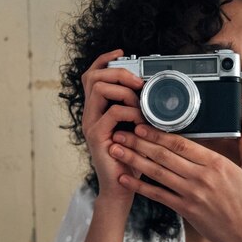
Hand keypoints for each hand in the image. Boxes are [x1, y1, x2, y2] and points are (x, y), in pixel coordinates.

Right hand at [81, 49, 145, 206]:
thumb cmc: (131, 159)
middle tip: (138, 83)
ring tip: (140, 104)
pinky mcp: (96, 136)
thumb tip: (152, 92)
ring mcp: (90, 124)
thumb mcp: (136, 129)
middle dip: (118, 72)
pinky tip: (141, 121)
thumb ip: (137, 110)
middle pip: (93, 76)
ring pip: (99, 88)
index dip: (105, 60)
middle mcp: (90, 114)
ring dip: (124, 91)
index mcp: (97, 110)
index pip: (92, 75)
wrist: (121, 187)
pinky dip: (130, 112)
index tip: (122, 54)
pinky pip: (112, 112)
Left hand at [109, 117, 241, 241]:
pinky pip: (158, 195)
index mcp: (216, 164)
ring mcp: (191, 194)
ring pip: (157, 173)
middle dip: (138, 142)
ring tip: (115, 150)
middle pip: (164, 155)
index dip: (158, 134)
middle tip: (119, 132)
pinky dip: (140, 186)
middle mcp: (201, 177)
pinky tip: (125, 179)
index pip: (182, 144)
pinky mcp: (185, 210)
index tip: (141, 125)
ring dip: (134, 160)